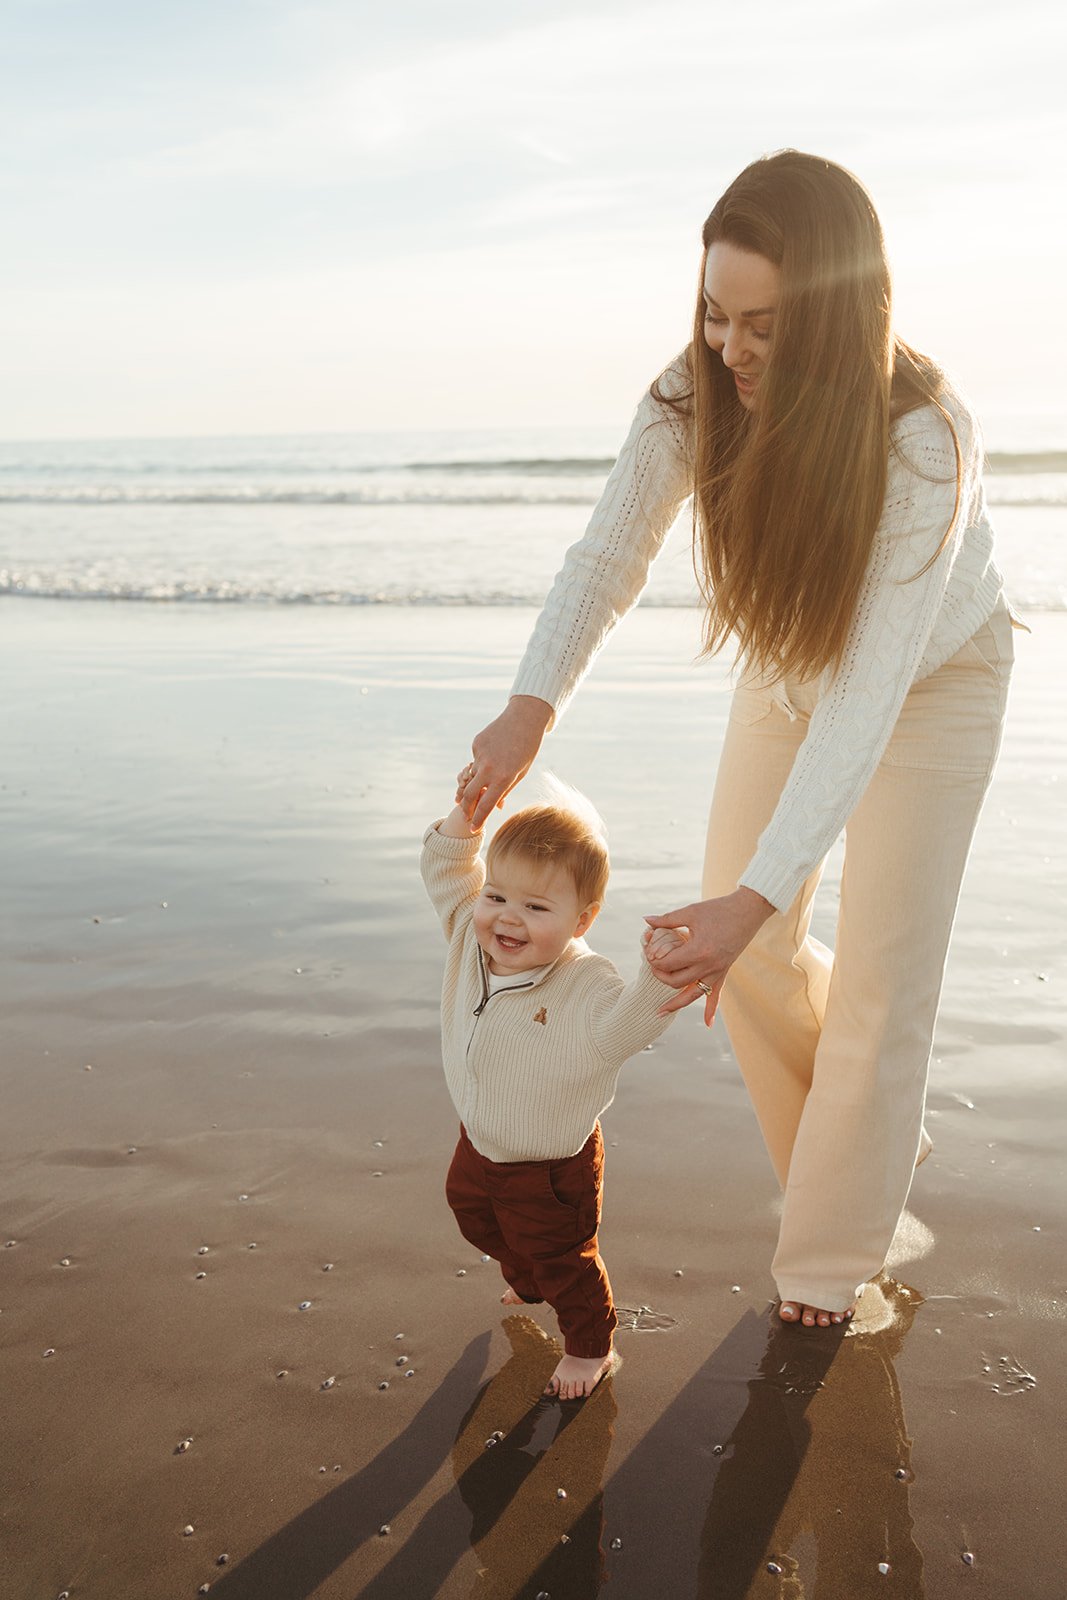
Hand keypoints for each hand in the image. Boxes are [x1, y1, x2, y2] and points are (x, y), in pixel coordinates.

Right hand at [456, 696, 552, 827]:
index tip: (474, 828)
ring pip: (471, 776)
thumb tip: (497, 806)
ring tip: (485, 779)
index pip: (486, 805)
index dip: (478, 819)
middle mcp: (489, 768)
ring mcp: (480, 755)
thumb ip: (505, 790)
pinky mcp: (476, 744)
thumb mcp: (520, 773)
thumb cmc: (527, 749)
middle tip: (466, 815)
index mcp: (504, 778)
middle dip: (466, 808)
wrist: (524, 719)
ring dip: (473, 783)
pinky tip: (494, 752)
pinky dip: (481, 762)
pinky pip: (475, 760)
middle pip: (469, 794)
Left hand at [644, 888, 774, 1025]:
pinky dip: (711, 1010)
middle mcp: (708, 965)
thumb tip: (645, 921)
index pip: (668, 963)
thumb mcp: (690, 912)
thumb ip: (667, 920)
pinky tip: (707, 1024)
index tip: (647, 952)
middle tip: (652, 967)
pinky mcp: (724, 972)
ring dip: (675, 1004)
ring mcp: (717, 971)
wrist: (748, 911)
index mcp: (698, 950)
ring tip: (659, 1013)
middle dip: (660, 976)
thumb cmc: (718, 909)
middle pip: (676, 981)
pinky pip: (716, 995)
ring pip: (692, 995)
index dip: (654, 960)